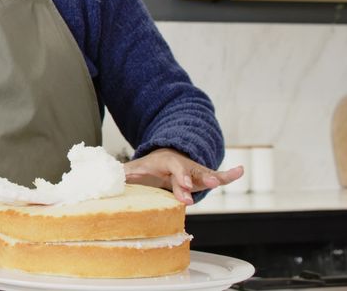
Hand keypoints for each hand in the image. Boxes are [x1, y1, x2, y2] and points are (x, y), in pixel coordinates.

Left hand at [124, 147, 243, 204]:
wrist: (163, 156)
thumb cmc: (148, 168)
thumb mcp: (134, 169)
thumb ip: (123, 174)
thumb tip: (106, 178)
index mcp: (165, 162)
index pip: (174, 169)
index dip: (180, 179)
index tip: (185, 189)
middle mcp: (183, 164)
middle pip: (192, 173)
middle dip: (197, 180)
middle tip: (205, 187)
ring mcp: (195, 170)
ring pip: (206, 173)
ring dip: (216, 177)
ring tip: (228, 178)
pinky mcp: (203, 177)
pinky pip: (218, 176)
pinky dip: (230, 175)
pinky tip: (240, 171)